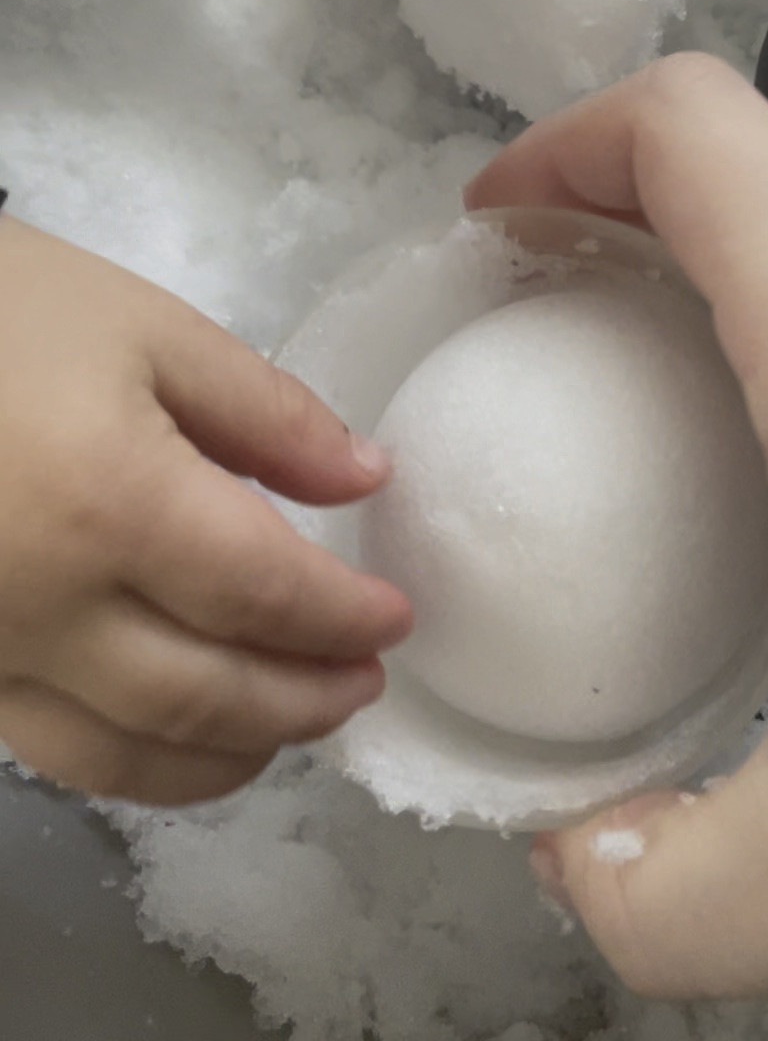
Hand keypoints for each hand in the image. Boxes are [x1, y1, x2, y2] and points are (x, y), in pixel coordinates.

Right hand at [0, 218, 410, 805]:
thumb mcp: (143, 326)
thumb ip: (263, 410)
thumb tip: (364, 480)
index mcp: (114, 506)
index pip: (266, 596)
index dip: (344, 618)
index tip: (396, 617)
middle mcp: (50, 608)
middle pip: (210, 694)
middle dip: (307, 699)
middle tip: (364, 683)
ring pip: (133, 753)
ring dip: (234, 752)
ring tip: (295, 721)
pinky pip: (59, 752)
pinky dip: (142, 763)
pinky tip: (183, 737)